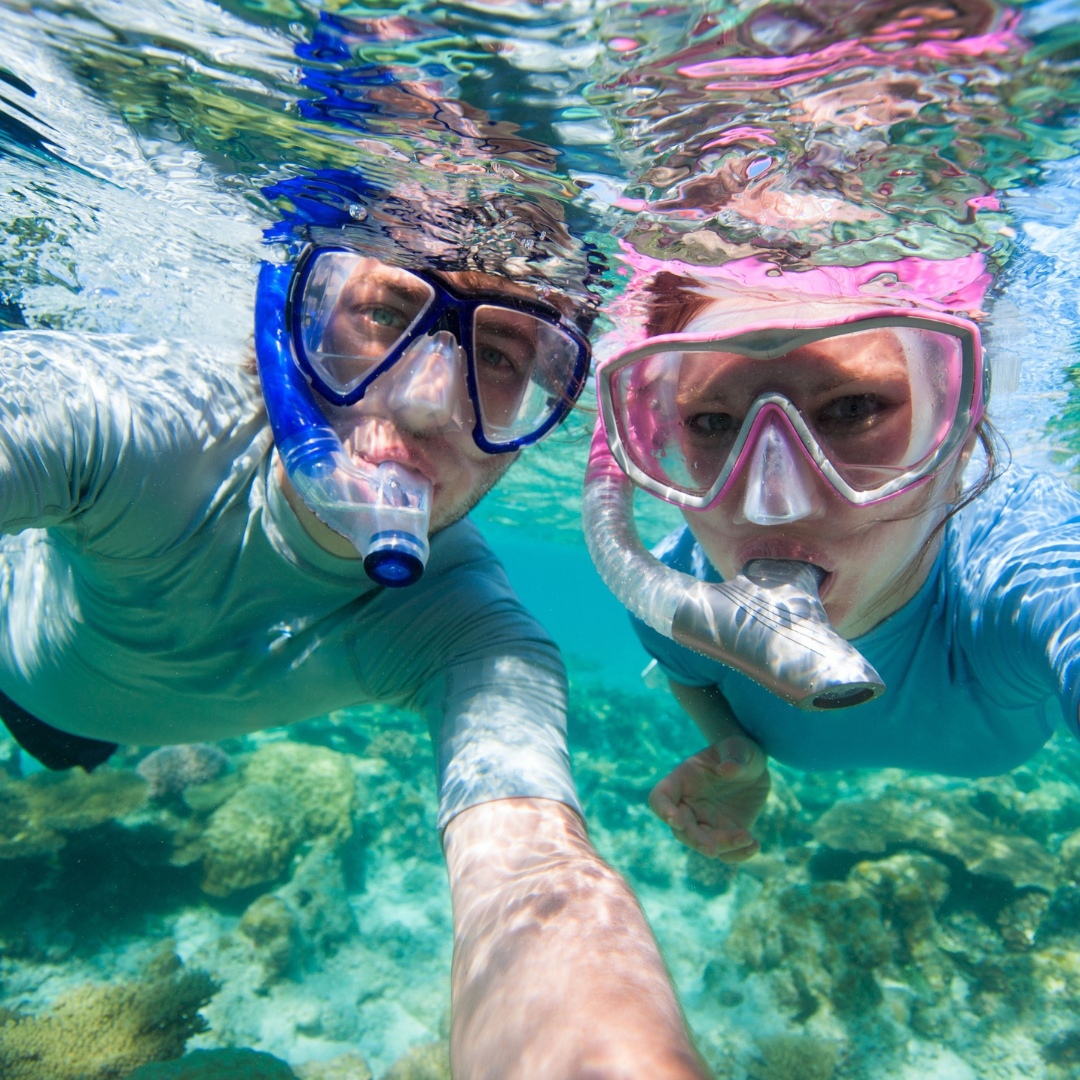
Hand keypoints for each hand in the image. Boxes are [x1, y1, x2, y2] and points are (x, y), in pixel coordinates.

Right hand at [649, 737, 769, 862]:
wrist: (754, 767)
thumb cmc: (739, 751)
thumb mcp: (739, 747)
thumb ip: (734, 755)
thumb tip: (727, 769)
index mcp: (682, 780)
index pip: (660, 798)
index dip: (663, 811)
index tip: (676, 821)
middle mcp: (689, 805)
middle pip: (681, 830)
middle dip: (695, 840)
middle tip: (712, 849)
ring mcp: (706, 822)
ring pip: (704, 843)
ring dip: (721, 847)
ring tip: (748, 838)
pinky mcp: (726, 834)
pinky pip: (727, 852)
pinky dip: (739, 854)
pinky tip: (755, 845)